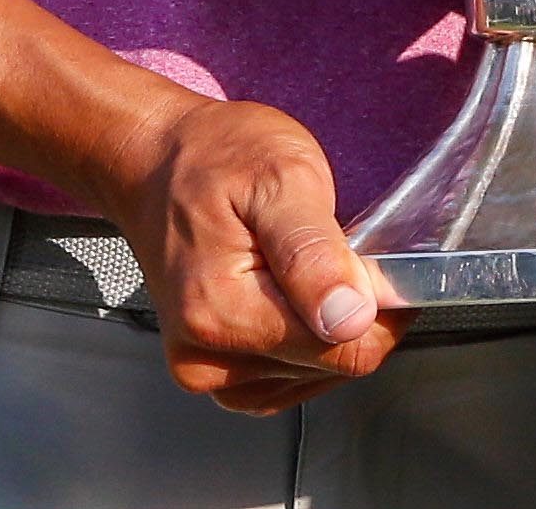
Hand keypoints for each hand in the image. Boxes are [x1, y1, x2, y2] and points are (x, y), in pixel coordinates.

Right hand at [90, 95, 395, 413]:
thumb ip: (315, 253)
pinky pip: (286, 378)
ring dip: (328, 326)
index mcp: (222, 310)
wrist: (154, 160)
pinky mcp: (210, 371)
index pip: (346, 351)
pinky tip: (291, 296)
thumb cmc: (213, 156)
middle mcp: (206, 355)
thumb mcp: (282, 175)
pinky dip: (304, 339)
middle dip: (352, 311)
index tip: (377, 262)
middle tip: (330, 248)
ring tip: (300, 265)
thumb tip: (349, 319)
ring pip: (314, 373)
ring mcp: (205, 369)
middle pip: (333, 366)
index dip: (381, 309)